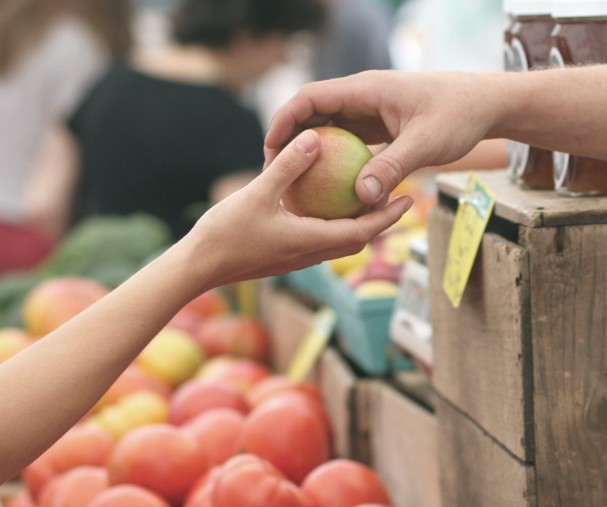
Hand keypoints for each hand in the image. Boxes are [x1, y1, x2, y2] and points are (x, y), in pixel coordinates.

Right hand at [186, 128, 412, 288]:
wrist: (197, 268)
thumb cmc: (225, 234)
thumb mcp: (257, 193)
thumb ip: (288, 166)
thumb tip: (315, 138)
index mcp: (311, 242)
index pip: (363, 231)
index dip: (388, 216)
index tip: (408, 199)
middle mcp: (310, 254)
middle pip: (357, 238)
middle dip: (380, 220)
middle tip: (398, 196)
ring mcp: (296, 258)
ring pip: (338, 241)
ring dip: (357, 224)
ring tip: (367, 198)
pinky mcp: (283, 256)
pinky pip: (318, 239)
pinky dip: (331, 224)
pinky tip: (324, 204)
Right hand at [265, 71, 496, 207]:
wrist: (485, 105)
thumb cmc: (458, 116)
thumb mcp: (426, 143)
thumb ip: (392, 168)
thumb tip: (361, 197)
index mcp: (366, 89)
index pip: (311, 98)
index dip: (285, 121)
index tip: (270, 149)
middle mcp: (363, 97)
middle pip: (313, 114)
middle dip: (290, 140)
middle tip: (274, 173)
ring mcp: (370, 112)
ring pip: (329, 130)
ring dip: (311, 154)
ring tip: (294, 184)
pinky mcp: (379, 127)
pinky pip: (348, 144)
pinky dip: (335, 163)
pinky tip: (329, 191)